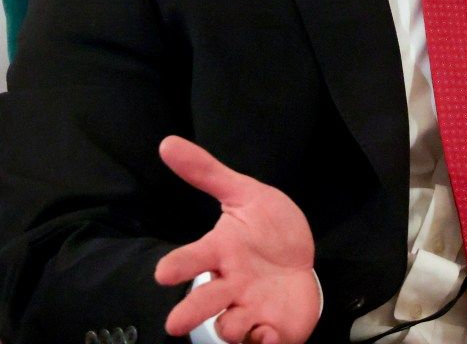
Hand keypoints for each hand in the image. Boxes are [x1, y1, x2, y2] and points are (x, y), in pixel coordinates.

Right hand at [154, 136, 318, 343]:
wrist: (302, 259)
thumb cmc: (267, 229)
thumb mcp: (246, 194)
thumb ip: (208, 172)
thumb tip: (167, 142)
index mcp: (220, 252)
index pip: (191, 259)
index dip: (178, 266)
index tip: (164, 273)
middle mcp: (229, 285)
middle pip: (202, 303)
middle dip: (190, 313)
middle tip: (176, 324)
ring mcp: (249, 308)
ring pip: (230, 328)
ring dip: (233, 327)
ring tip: (245, 320)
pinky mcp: (271, 328)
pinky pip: (262, 342)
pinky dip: (265, 342)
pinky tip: (272, 334)